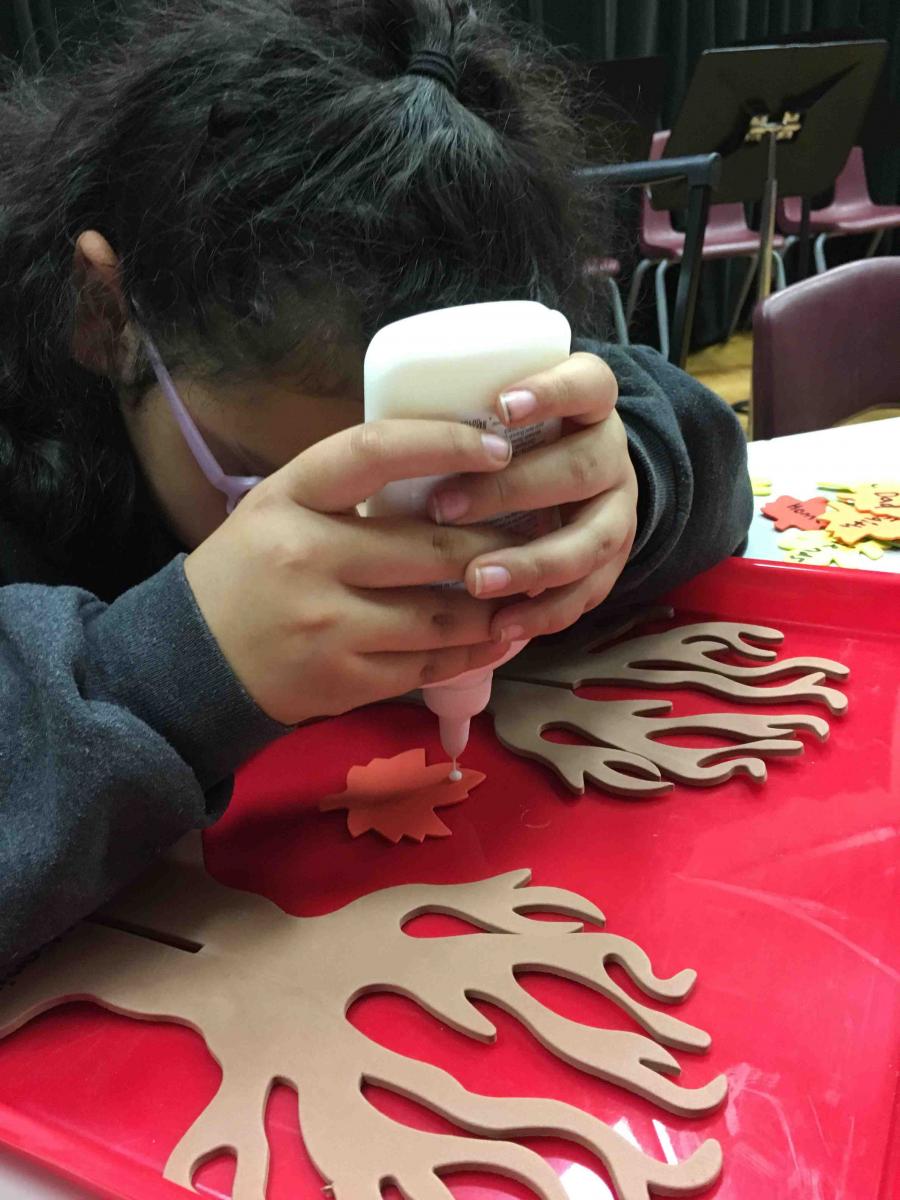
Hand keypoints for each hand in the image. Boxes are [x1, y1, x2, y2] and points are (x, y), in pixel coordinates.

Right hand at [184, 421, 518, 724]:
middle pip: (429, 546)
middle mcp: (307, 557)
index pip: (375, 452)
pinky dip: (474, 652)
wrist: (191, 660)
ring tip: (530, 589)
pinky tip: (499, 637)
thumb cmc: (249, 570)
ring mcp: (326, 625)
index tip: (496, 445)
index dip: (445, 443)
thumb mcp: (279, 507)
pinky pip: (428, 665)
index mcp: (289, 498)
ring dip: (496, 604)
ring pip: (440, 613)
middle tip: (536, 534)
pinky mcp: (343, 680)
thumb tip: (448, 468)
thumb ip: (348, 489)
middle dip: (495, 544)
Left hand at [426, 353, 637, 640]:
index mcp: (589, 406)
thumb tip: (383, 438)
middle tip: (444, 508)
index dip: (551, 393)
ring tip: (476, 580)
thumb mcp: (499, 420)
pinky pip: (586, 594)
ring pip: (592, 539)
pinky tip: (502, 626)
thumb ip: (465, 421)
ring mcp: (620, 513)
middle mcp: (612, 457)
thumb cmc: (512, 448)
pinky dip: (542, 613)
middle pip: (581, 468)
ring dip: (531, 562)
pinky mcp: (612, 567)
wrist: (575, 490)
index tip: (499, 406)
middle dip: (512, 490)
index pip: (588, 384)